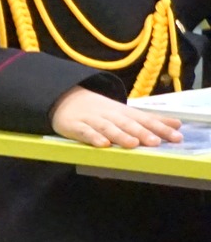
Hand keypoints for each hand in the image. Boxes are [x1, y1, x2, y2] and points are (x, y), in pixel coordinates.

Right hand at [50, 86, 183, 147]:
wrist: (65, 98)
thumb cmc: (100, 110)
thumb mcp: (125, 112)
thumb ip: (149, 120)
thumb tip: (177, 124)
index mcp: (123, 112)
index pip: (144, 119)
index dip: (160, 127)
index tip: (176, 136)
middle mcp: (110, 115)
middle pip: (128, 123)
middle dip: (142, 132)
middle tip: (155, 142)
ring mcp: (92, 120)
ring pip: (108, 128)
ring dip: (120, 135)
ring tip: (132, 144)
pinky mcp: (74, 126)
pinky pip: (84, 132)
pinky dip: (93, 137)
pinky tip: (102, 144)